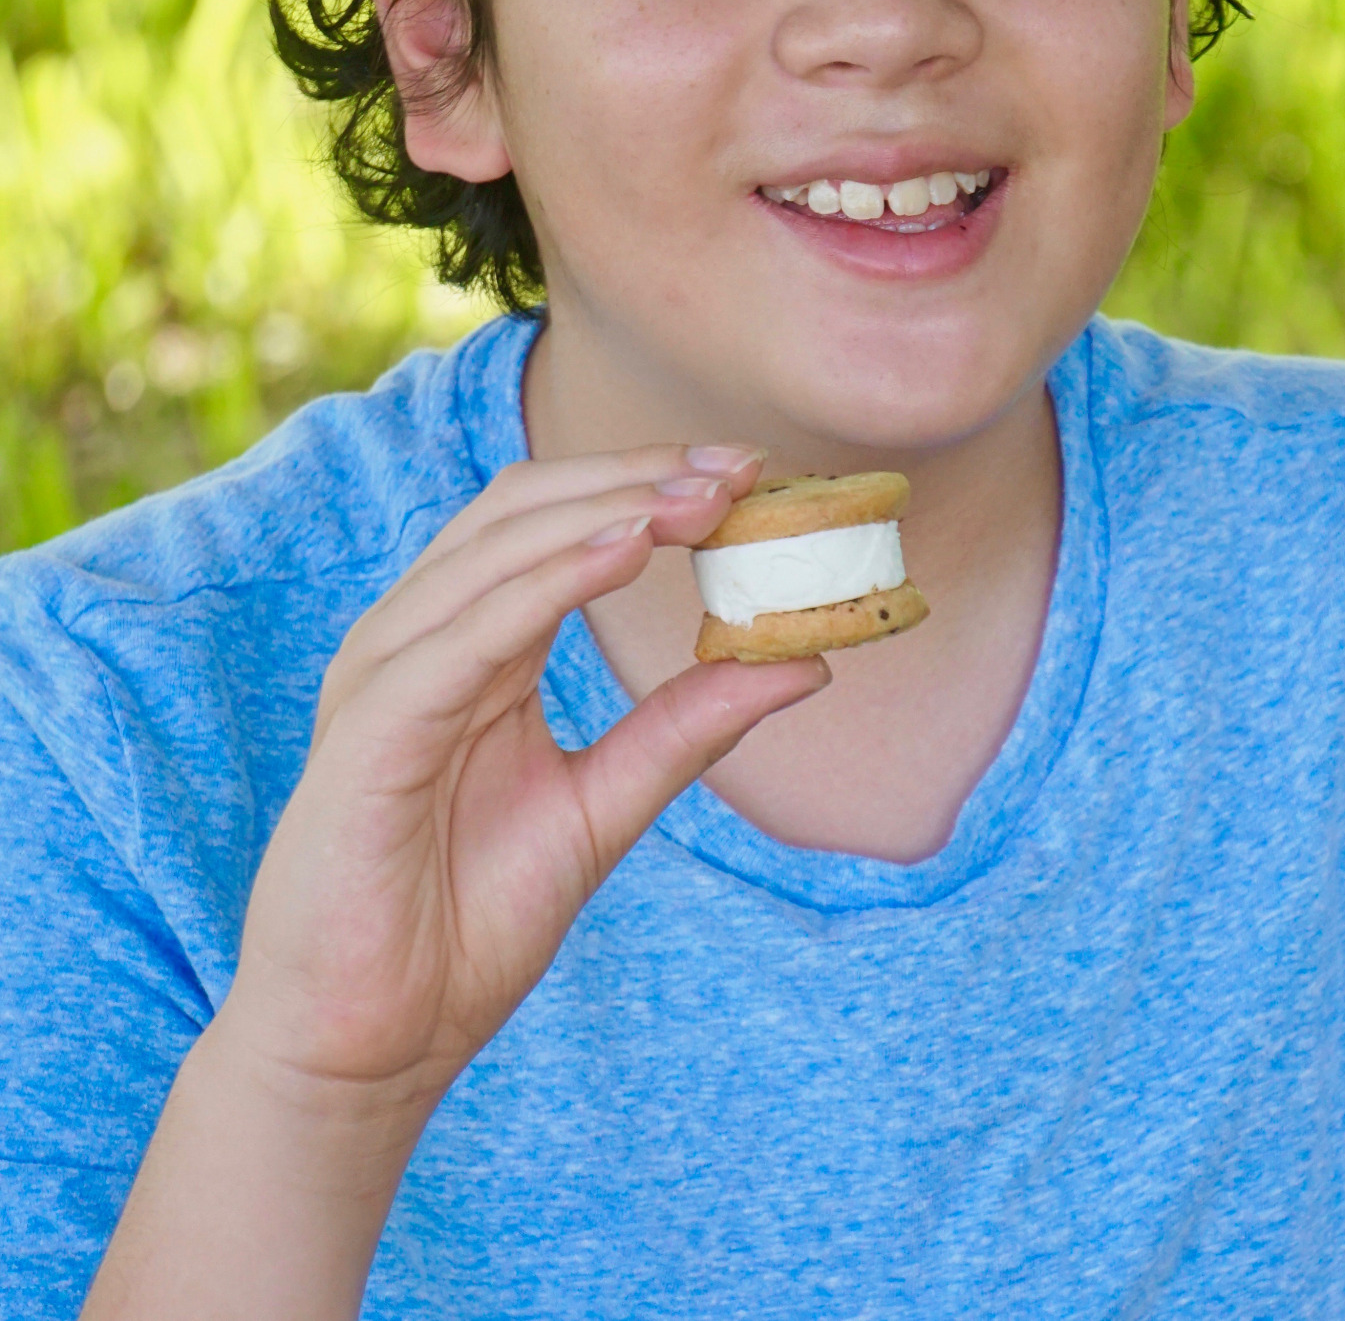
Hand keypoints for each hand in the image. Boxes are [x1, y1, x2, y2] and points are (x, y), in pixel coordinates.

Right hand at [215, 443, 825, 1121]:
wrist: (372, 1046)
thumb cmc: (466, 922)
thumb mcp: (606, 805)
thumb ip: (688, 726)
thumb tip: (805, 661)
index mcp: (471, 646)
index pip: (558, 523)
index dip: (648, 484)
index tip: (751, 473)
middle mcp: (421, 640)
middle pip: (525, 508)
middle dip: (637, 477)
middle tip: (739, 469)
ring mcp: (387, 678)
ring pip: (497, 550)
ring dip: (606, 510)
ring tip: (700, 499)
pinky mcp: (369, 733)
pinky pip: (464, 635)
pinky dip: (547, 584)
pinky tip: (626, 551)